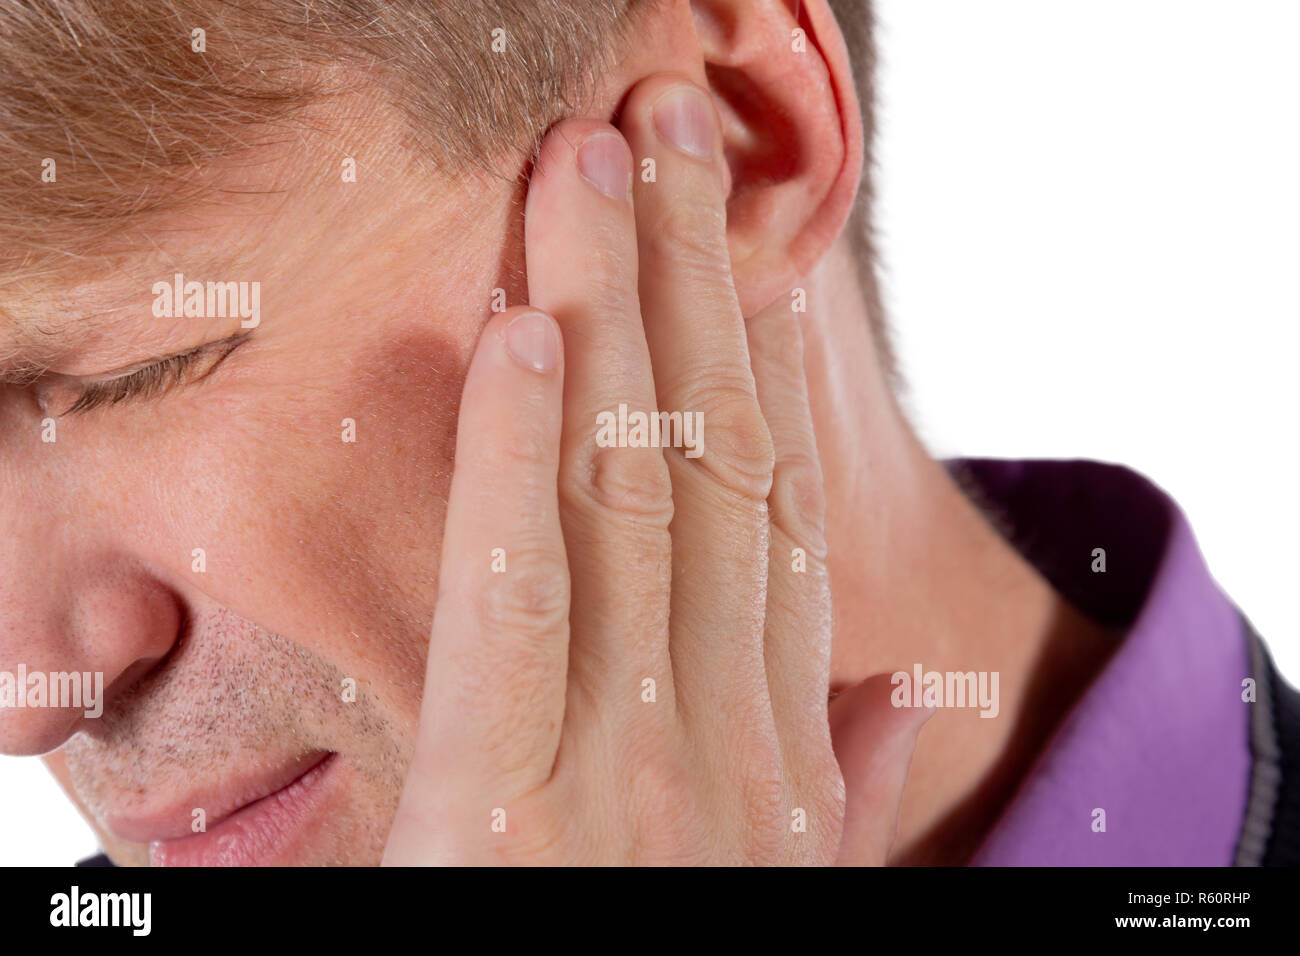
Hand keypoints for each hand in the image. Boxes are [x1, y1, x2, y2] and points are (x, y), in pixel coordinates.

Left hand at [383, 73, 930, 865]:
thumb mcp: (763, 883)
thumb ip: (819, 781)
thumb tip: (880, 684)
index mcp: (767, 747)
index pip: (765, 511)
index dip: (747, 360)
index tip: (724, 242)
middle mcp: (717, 728)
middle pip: (707, 461)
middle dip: (685, 279)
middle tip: (662, 127)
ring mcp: (626, 761)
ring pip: (628, 495)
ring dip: (611, 312)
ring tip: (593, 167)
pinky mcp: (507, 805)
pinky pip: (526, 599)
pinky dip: (527, 460)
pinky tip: (530, 335)